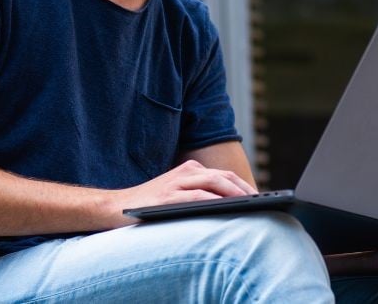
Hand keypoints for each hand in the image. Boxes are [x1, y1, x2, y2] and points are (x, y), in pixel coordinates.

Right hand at [108, 159, 256, 227]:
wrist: (116, 207)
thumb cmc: (150, 205)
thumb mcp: (176, 194)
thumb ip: (198, 194)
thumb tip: (230, 206)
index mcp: (189, 170)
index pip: (223, 175)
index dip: (243, 185)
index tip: (259, 197)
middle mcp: (185, 172)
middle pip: (223, 177)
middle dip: (245, 189)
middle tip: (261, 201)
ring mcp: (176, 183)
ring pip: (214, 182)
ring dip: (234, 193)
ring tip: (250, 203)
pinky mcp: (168, 196)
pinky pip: (196, 196)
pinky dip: (214, 200)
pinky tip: (226, 206)